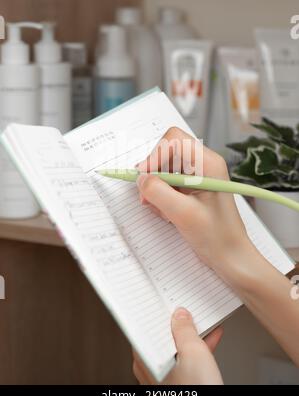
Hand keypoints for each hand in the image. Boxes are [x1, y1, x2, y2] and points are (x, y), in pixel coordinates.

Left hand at [133, 307, 222, 384]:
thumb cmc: (195, 393)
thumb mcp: (193, 352)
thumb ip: (184, 329)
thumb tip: (180, 315)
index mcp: (145, 358)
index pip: (145, 326)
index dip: (155, 311)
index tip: (163, 299)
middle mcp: (150, 368)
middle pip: (161, 335)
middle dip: (177, 322)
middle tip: (187, 307)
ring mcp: (163, 377)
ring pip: (175, 347)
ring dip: (190, 334)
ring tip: (204, 320)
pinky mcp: (177, 383)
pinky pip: (184, 359)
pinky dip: (196, 348)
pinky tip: (211, 338)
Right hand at [137, 127, 251, 271]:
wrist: (230, 255)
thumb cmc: (217, 236)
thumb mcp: (184, 214)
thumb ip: (158, 193)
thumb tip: (141, 179)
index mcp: (208, 163)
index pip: (174, 140)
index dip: (155, 155)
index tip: (144, 177)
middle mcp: (203, 164)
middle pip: (166, 152)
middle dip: (154, 174)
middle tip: (148, 197)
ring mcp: (197, 176)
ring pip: (164, 169)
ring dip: (157, 189)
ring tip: (165, 211)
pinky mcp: (191, 188)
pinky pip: (167, 183)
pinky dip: (161, 197)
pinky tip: (169, 214)